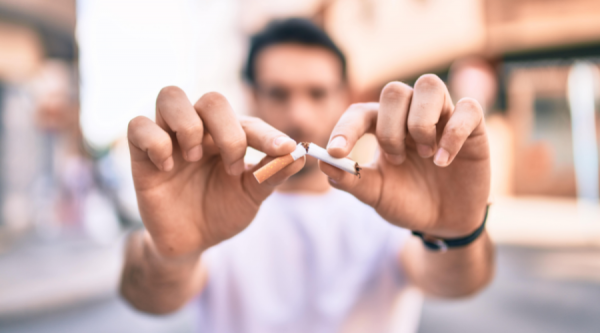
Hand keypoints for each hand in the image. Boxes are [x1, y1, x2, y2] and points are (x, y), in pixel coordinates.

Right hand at [128, 86, 303, 257]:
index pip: (249, 122)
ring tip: (195, 158)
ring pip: (171, 96)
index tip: (284, 150)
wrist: (191, 241)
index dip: (268, 135)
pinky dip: (156, 141)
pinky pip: (138, 125)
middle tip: (233, 166)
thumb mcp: (251, 196)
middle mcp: (200, 129)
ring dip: (189, 126)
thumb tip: (300, 155)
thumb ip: (272, 175)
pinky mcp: (141, 154)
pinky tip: (168, 168)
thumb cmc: (222, 211)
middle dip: (228, 131)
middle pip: (212, 99)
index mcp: (229, 135)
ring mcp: (169, 138)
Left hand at [321, 75, 489, 237]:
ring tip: (426, 156)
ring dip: (420, 123)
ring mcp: (443, 116)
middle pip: (394, 91)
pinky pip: (468, 108)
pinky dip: (453, 133)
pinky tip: (444, 161)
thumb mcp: (376, 194)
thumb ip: (351, 179)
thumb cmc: (407, 201)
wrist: (444, 223)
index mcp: (383, 126)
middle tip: (396, 160)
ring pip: (429, 85)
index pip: (360, 112)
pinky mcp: (474, 126)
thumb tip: (322, 162)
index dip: (345, 128)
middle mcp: (411, 114)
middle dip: (390, 128)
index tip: (336, 151)